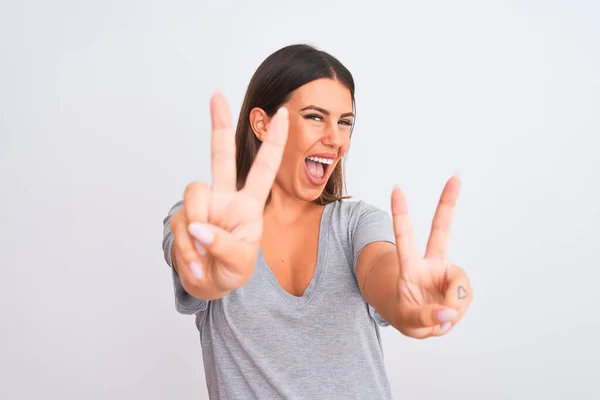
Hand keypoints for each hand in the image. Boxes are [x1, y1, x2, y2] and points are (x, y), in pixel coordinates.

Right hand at [170, 93, 288, 296]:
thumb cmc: (232, 270)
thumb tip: (197, 226)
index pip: (264, 169)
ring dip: (196, 230)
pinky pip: (179, 225)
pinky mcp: (181, 218)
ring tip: (203, 257)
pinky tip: (195, 262)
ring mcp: (202, 206)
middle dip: (219, 125)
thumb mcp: (239, 263)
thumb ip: (222, 244)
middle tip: (217, 95)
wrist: (208, 286)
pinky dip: (186, 249)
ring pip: (194, 196)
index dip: (274, 143)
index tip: (282, 114)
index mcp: (248, 205)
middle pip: (220, 156)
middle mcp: (224, 198)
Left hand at [390, 175, 472, 338]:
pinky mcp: (459, 285)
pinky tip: (448, 315)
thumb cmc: (408, 313)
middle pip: (441, 231)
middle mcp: (430, 264)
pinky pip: (465, 299)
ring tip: (440, 316)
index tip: (396, 189)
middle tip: (455, 177)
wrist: (419, 321)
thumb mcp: (409, 321)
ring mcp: (446, 272)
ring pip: (460, 286)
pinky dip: (457, 313)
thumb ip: (426, 317)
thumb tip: (449, 311)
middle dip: (447, 204)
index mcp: (410, 267)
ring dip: (453, 308)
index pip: (404, 238)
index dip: (401, 215)